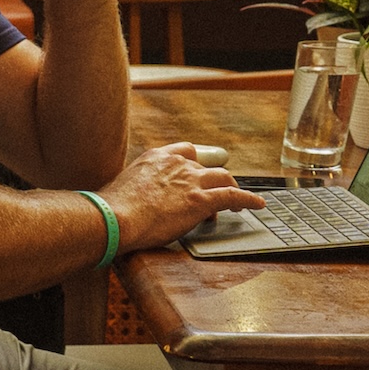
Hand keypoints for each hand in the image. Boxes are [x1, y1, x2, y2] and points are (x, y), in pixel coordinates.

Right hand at [96, 143, 266, 253]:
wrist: (114, 218)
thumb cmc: (111, 210)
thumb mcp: (122, 188)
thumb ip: (136, 189)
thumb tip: (133, 202)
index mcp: (156, 157)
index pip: (185, 152)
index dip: (195, 163)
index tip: (198, 171)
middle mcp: (177, 164)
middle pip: (207, 164)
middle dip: (216, 176)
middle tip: (219, 189)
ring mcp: (190, 180)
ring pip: (223, 178)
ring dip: (232, 188)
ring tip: (237, 201)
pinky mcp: (201, 200)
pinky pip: (233, 196)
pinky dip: (248, 199)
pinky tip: (257, 205)